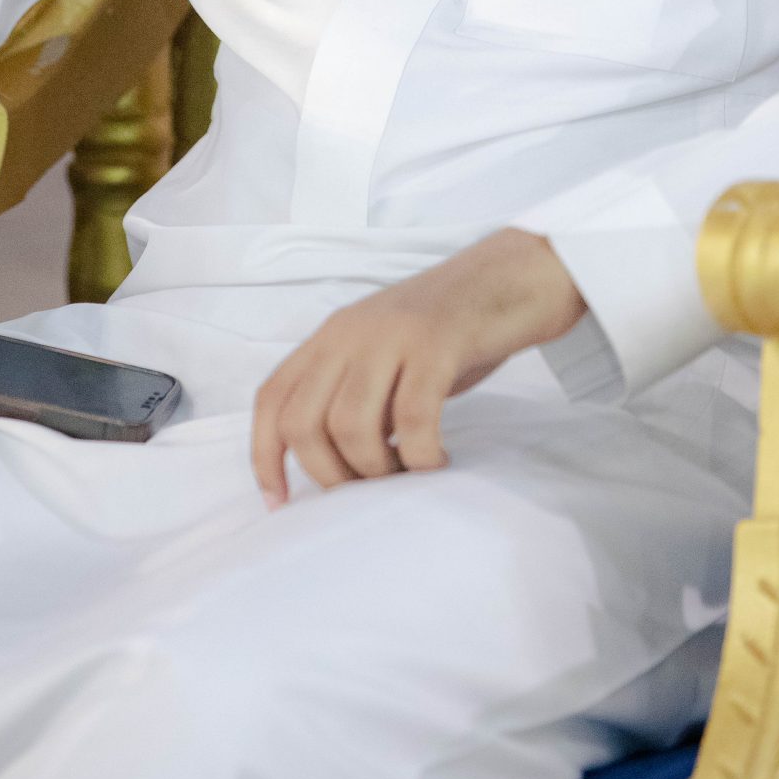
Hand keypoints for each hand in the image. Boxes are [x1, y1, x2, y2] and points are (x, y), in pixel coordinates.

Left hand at [250, 227, 584, 505]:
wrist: (514, 275)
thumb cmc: (453, 329)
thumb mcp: (388, 355)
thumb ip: (354, 395)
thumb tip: (333, 465)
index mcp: (331, 336)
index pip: (272, 399)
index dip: (264, 456)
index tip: (279, 502)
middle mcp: (351, 332)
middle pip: (303, 422)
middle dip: (328, 473)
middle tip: (370, 488)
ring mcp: (392, 335)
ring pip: (351, 425)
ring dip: (376, 469)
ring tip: (408, 473)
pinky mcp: (437, 344)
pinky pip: (413, 417)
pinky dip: (421, 454)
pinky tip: (438, 461)